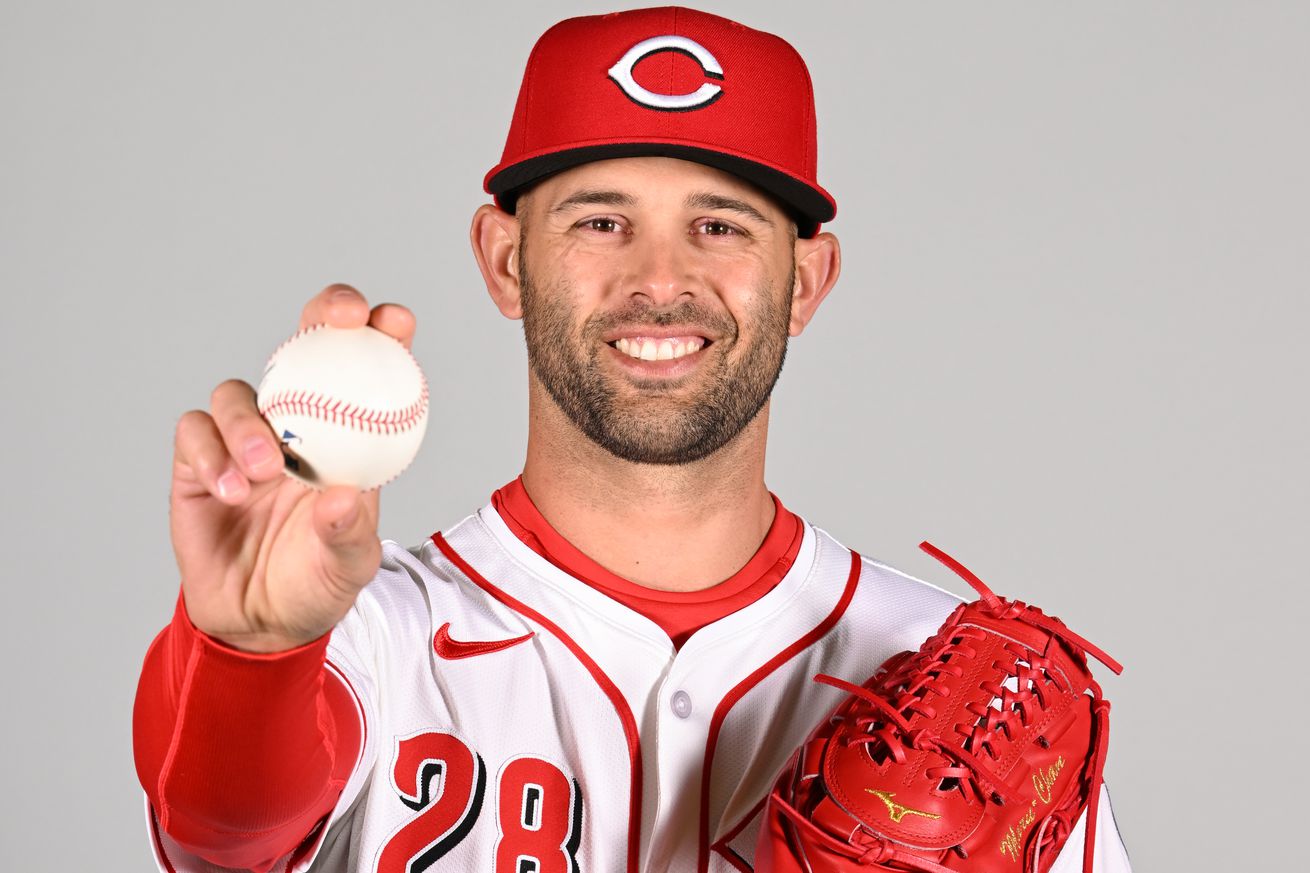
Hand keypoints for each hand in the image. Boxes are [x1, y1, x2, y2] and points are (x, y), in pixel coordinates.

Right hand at [169, 284, 415, 651]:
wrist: (259, 622)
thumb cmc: (318, 582)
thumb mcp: (349, 565)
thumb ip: (348, 533)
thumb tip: (342, 496)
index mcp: (347, 434)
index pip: (369, 366)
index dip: (382, 331)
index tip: (395, 321)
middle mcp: (296, 424)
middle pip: (305, 345)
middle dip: (321, 315)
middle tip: (333, 323)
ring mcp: (243, 438)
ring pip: (238, 393)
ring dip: (249, 422)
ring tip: (265, 471)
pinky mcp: (196, 461)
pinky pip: (194, 433)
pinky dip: (210, 454)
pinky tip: (231, 491)